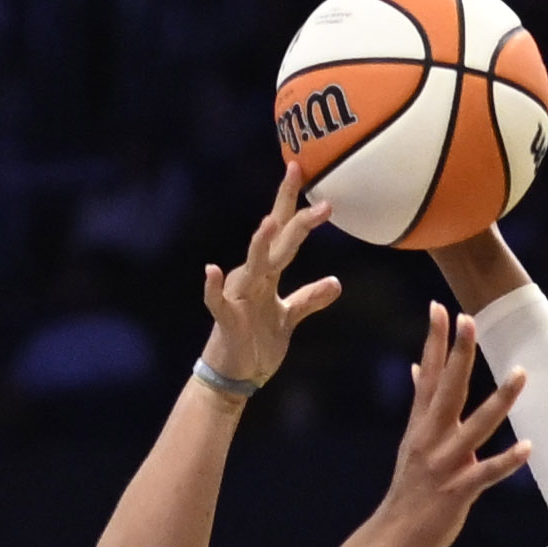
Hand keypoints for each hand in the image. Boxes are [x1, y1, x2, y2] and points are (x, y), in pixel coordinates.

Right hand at [198, 165, 341, 388]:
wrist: (234, 377)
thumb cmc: (257, 344)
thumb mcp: (288, 318)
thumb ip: (309, 299)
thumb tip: (337, 283)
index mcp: (268, 274)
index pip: (283, 231)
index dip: (291, 201)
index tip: (302, 169)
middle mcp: (253, 278)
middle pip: (274, 240)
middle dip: (291, 213)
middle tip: (307, 183)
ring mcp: (239, 298)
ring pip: (252, 266)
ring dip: (260, 246)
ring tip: (270, 223)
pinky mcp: (227, 321)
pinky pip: (218, 302)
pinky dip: (212, 287)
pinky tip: (211, 271)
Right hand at [373, 302, 528, 546]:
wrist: (393, 538)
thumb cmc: (409, 490)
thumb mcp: (412, 442)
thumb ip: (420, 404)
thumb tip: (416, 367)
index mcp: (421, 427)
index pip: (428, 376)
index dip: (434, 342)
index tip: (439, 307)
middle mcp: (431, 440)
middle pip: (448, 389)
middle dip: (459, 355)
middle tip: (469, 319)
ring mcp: (444, 465)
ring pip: (476, 426)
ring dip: (500, 400)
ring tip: (521, 373)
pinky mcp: (457, 492)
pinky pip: (486, 474)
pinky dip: (506, 461)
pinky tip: (527, 447)